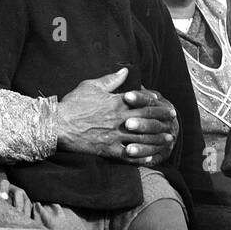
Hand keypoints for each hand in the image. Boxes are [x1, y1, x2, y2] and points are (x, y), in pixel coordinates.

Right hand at [0, 173, 33, 217]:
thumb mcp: (12, 215)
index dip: (27, 210)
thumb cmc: (3, 211)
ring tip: (3, 197)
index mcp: (20, 197)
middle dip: (19, 202)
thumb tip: (28, 223)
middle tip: (18, 212)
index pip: (26, 202)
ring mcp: (1, 184)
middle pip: (19, 192)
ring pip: (5, 183)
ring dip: (5, 190)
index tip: (25, 219)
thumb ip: (20, 217)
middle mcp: (12, 190)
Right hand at [56, 68, 178, 164]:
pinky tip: (149, 158)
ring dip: (156, 139)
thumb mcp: (92, 86)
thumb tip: (126, 71)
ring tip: (168, 140)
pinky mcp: (107, 150)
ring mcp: (114, 136)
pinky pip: (128, 155)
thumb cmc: (73, 103)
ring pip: (141, 138)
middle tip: (173, 122)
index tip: (167, 106)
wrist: (57, 125)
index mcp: (117, 103)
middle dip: (162, 121)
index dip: (158, 104)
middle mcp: (119, 119)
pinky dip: (140, 157)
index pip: (143, 102)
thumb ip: (111, 80)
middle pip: (147, 120)